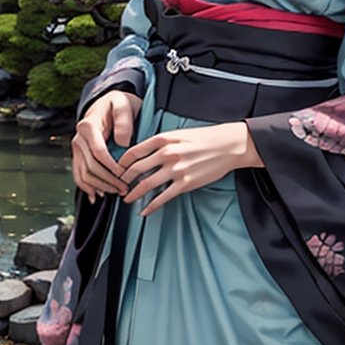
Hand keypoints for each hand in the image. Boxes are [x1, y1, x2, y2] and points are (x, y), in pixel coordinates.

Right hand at [71, 91, 142, 199]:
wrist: (108, 103)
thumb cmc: (118, 103)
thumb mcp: (124, 105)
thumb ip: (124, 121)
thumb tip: (122, 143)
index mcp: (88, 126)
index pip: (98, 153)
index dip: (111, 168)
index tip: (124, 176)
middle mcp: (78, 138)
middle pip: (90, 166)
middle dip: (108, 180)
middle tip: (124, 189)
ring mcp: (77, 148)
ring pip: (83, 174)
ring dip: (99, 186)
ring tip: (115, 192)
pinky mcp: (79, 155)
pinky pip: (79, 174)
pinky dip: (86, 187)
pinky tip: (96, 195)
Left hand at [119, 122, 263, 217]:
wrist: (229, 146)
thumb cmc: (205, 138)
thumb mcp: (180, 133)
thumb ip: (162, 142)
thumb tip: (145, 153)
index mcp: (164, 139)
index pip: (134, 152)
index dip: (121, 163)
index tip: (116, 170)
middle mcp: (167, 153)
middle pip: (136, 169)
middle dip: (122, 179)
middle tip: (116, 186)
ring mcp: (176, 169)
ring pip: (146, 184)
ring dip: (133, 193)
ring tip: (126, 199)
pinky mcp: (185, 184)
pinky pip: (163, 197)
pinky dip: (151, 206)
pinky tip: (144, 211)